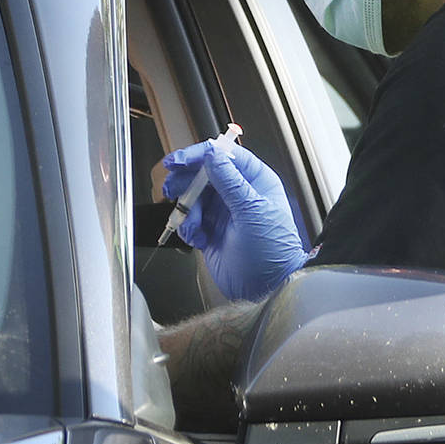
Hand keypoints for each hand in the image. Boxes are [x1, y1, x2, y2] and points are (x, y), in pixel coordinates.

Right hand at [162, 141, 308, 299]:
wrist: (268, 288)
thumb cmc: (272, 251)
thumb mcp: (252, 211)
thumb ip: (230, 181)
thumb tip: (213, 155)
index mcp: (255, 181)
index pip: (224, 156)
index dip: (200, 155)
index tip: (179, 160)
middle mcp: (238, 193)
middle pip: (203, 174)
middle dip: (185, 182)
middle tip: (171, 189)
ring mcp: (223, 212)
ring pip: (193, 197)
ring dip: (186, 210)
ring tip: (191, 224)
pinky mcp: (211, 230)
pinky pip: (190, 220)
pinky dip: (188, 227)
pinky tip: (198, 238)